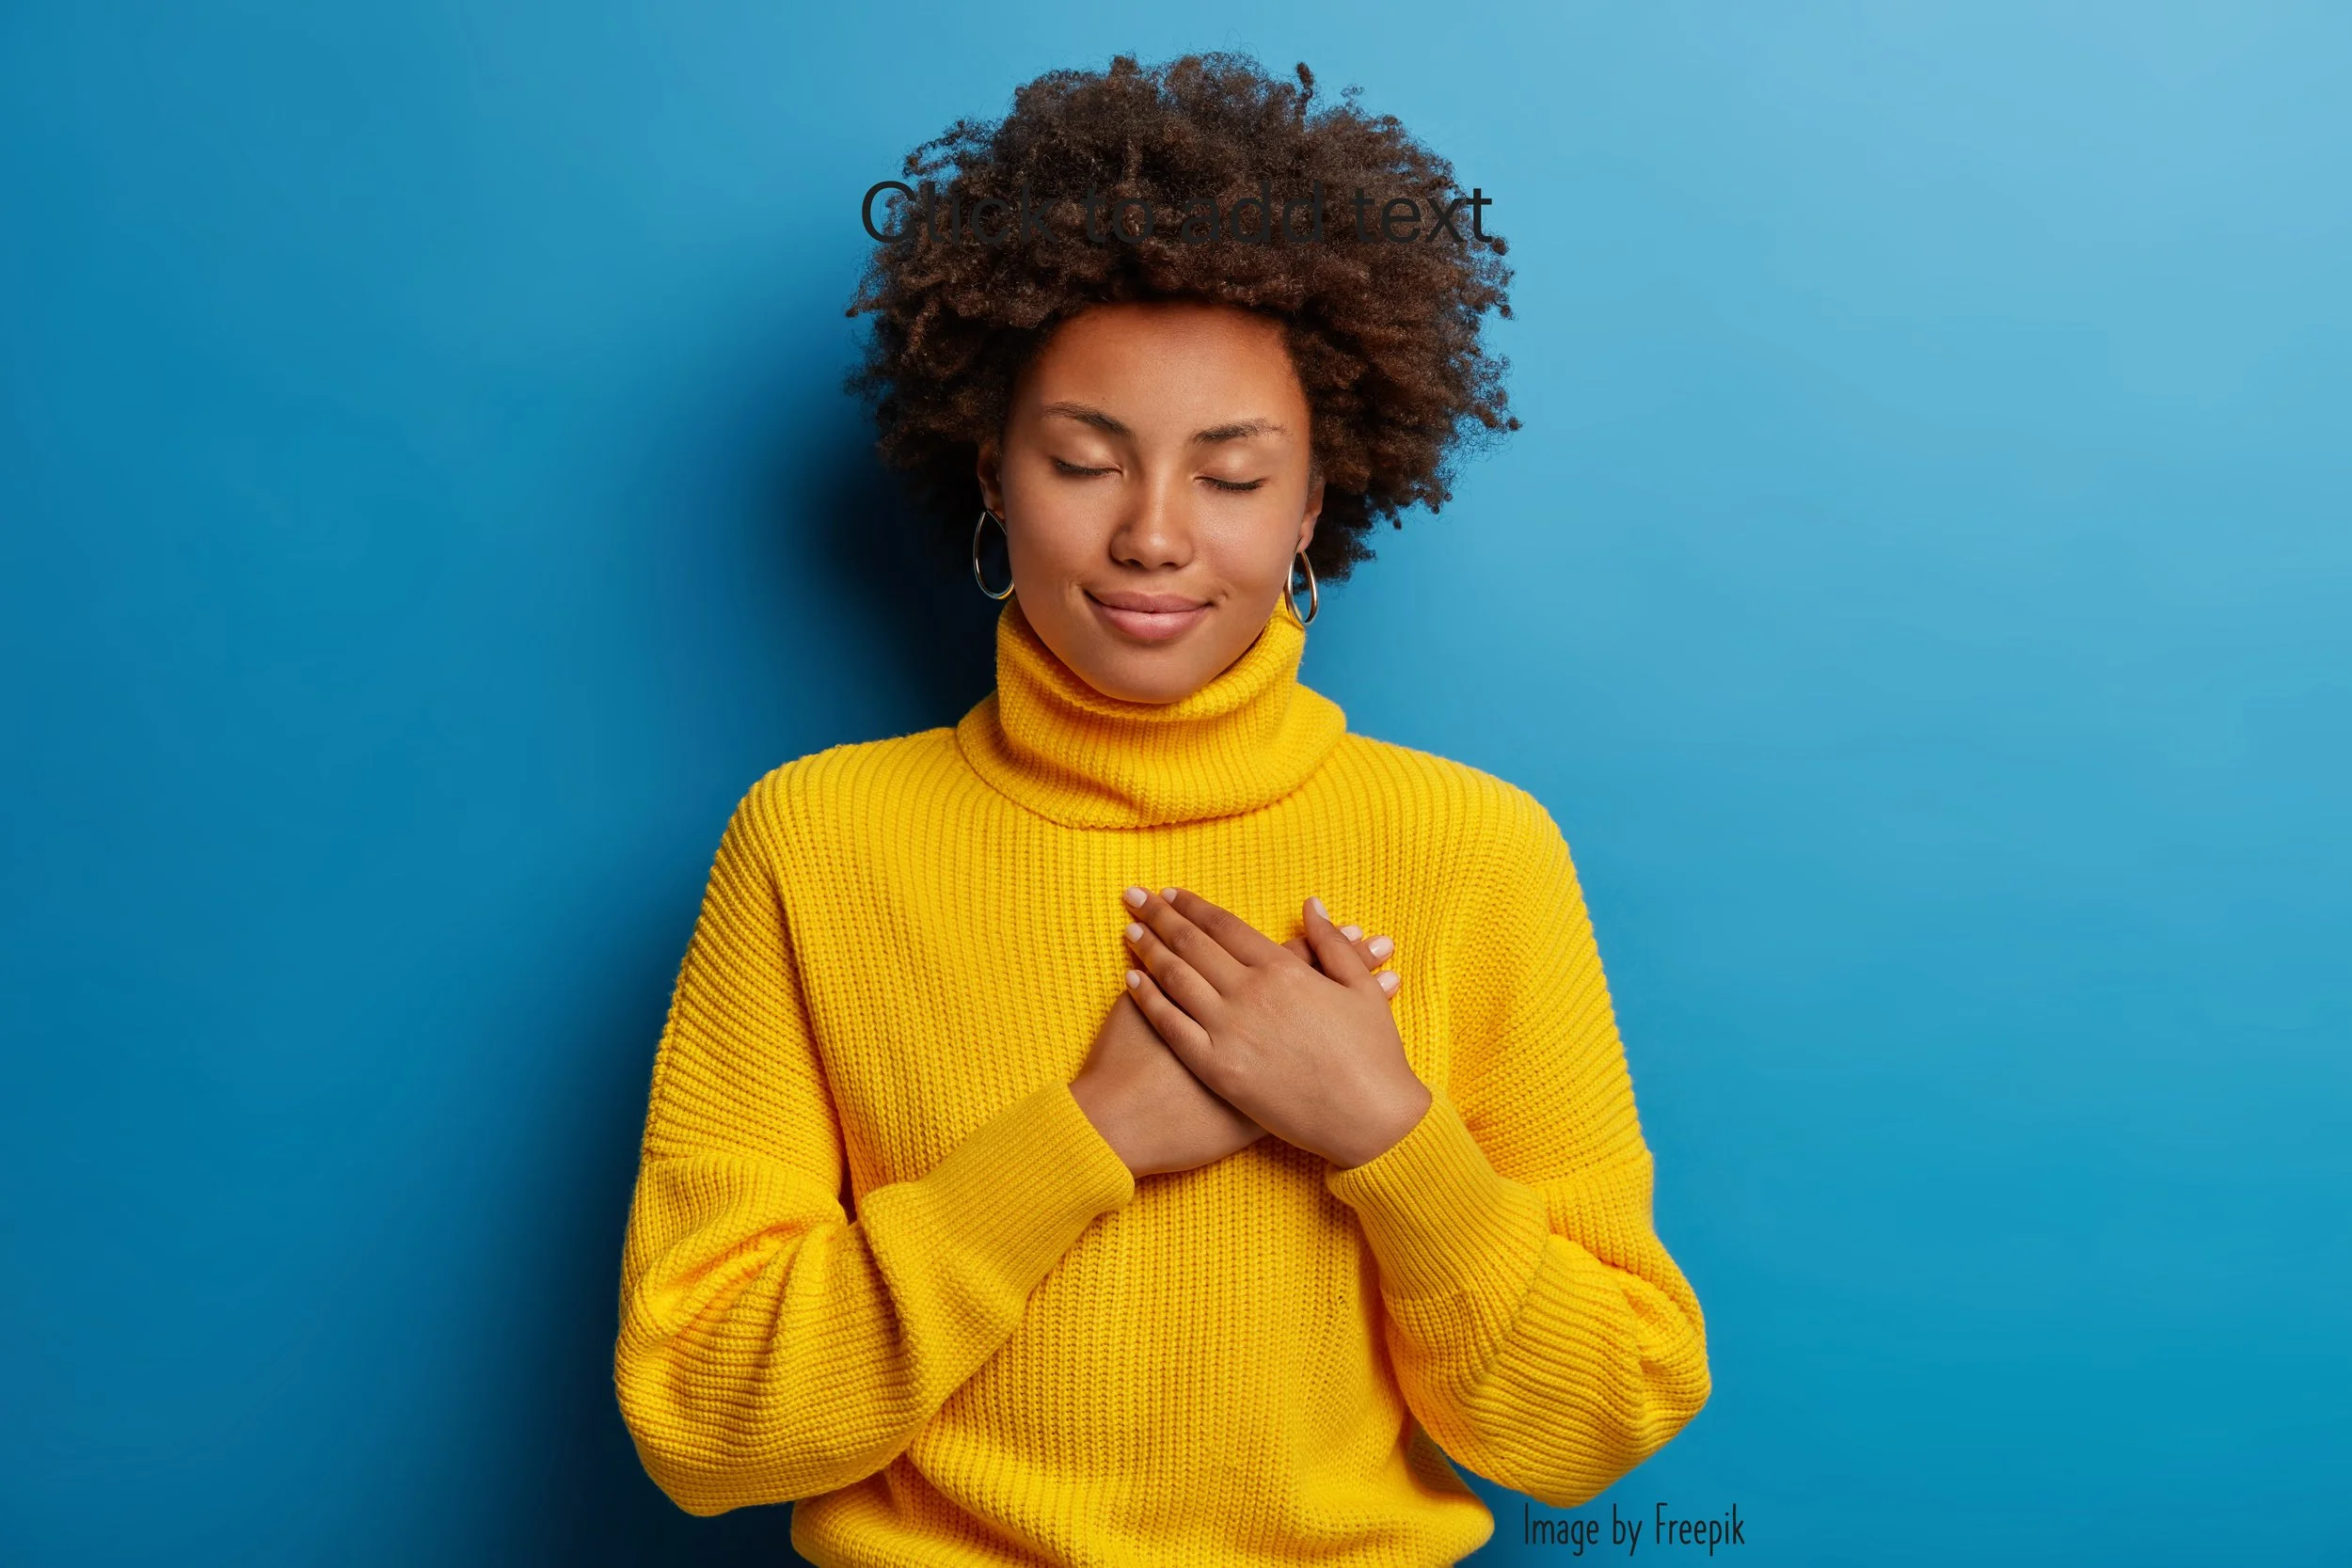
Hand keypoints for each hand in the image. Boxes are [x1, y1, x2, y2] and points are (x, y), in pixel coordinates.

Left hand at [1120, 886, 1433, 1170]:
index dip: (1194, 906)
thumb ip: (1331, 943)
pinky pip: (1171, 1025)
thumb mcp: (1361, 989)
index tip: (1172, 893)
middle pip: (1192, 944)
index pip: (1225, 926)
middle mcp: (1250, 993)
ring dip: (1148, 948)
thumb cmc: (1373, 1056)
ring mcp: (1229, 1031)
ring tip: (1130, 928)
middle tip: (1136, 896)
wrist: (1369, 1120)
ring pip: (1175, 978)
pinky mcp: (1217, 1069)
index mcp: (1283, 970)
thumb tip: (1310, 905)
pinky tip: (1131, 980)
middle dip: (1160, 915)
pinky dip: (1148, 998)